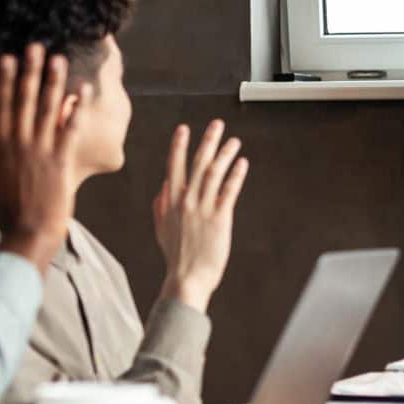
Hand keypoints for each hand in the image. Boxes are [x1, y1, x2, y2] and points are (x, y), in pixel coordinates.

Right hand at [0, 44, 79, 270]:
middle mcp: (20, 144)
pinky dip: (77, 110)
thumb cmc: (4, 212)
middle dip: (31, 72)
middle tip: (36, 46)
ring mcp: (42, 151)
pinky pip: (71, 130)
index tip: (8, 59)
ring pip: (49, 109)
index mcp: (0, 147)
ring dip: (54, 83)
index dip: (6, 81)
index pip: (2, 106)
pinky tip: (83, 92)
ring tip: (59, 59)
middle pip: (26, 101)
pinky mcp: (62, 162)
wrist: (28, 234)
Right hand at [154, 120, 249, 312]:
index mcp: (171, 202)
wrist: (187, 278)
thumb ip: (161, 206)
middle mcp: (186, 201)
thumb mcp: (161, 229)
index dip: (179, 146)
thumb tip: (164, 188)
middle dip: (207, 142)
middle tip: (216, 125)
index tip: (184, 129)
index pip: (174, 167)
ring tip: (234, 142)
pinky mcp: (219, 218)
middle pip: (196, 164)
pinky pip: (228, 191)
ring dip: (224, 154)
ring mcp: (202, 209)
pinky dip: (235, 175)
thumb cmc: (176, 257)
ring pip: (213, 173)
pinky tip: (242, 164)